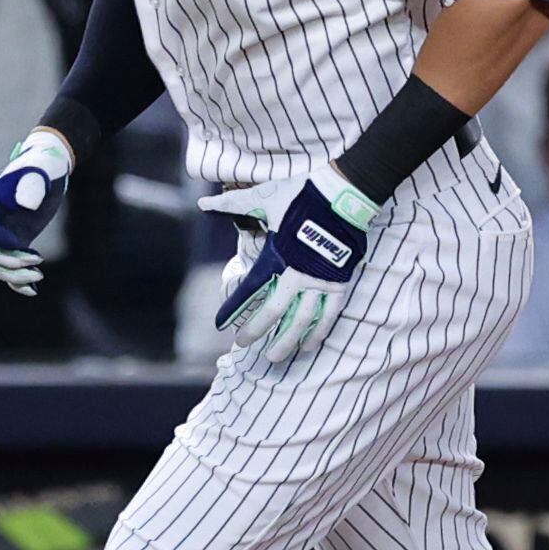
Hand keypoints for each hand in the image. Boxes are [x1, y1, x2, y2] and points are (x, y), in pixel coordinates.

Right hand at [0, 125, 74, 291]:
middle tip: (36, 260)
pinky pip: (10, 269)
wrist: (52, 167)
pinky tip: (33, 291)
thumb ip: (32, 182)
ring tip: (39, 275)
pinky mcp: (18, 242)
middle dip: (7, 262)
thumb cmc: (44, 162)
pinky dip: (17, 283)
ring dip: (14, 275)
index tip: (18, 242)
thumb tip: (25, 206)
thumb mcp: (40, 167)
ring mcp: (4, 233)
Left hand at [205, 163, 382, 362]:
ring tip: (275, 357)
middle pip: (274, 312)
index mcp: (276, 255)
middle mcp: (297, 274)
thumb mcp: (264, 197)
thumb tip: (203, 205)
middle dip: (256, 331)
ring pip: (302, 321)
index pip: (249, 290)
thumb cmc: (302, 194)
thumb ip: (233, 206)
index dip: (233, 309)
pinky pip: (328, 315)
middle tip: (243, 345)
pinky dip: (318, 332)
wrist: (344, 192)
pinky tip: (310, 345)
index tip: (220, 325)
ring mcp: (320, 281)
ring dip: (288, 341)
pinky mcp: (339, 282)